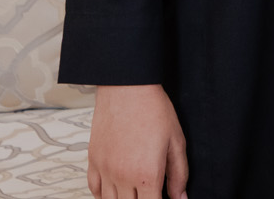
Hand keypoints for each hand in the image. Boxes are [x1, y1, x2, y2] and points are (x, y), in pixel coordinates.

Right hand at [88, 83, 187, 198]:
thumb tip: (180, 197)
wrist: (127, 87)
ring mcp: (105, 169)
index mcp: (147, 175)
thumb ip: (179, 174)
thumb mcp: (176, 141)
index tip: (163, 198)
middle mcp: (122, 176)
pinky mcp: (93, 160)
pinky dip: (104, 196)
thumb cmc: (152, 109)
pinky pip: (94, 190)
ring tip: (135, 192)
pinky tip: (115, 192)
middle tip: (151, 192)